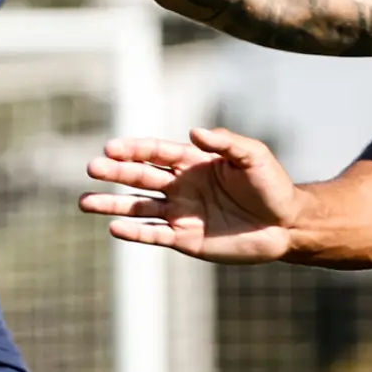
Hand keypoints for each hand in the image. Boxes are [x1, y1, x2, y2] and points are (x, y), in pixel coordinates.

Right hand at [81, 129, 302, 263]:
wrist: (287, 225)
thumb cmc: (272, 186)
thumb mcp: (253, 156)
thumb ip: (225, 142)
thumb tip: (194, 132)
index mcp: (194, 162)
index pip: (156, 152)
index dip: (134, 150)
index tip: (111, 148)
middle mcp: (182, 186)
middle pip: (141, 177)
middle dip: (116, 173)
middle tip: (91, 168)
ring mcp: (181, 213)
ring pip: (139, 207)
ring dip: (112, 205)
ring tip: (84, 202)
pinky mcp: (186, 239)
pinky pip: (154, 234)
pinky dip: (134, 232)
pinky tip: (114, 228)